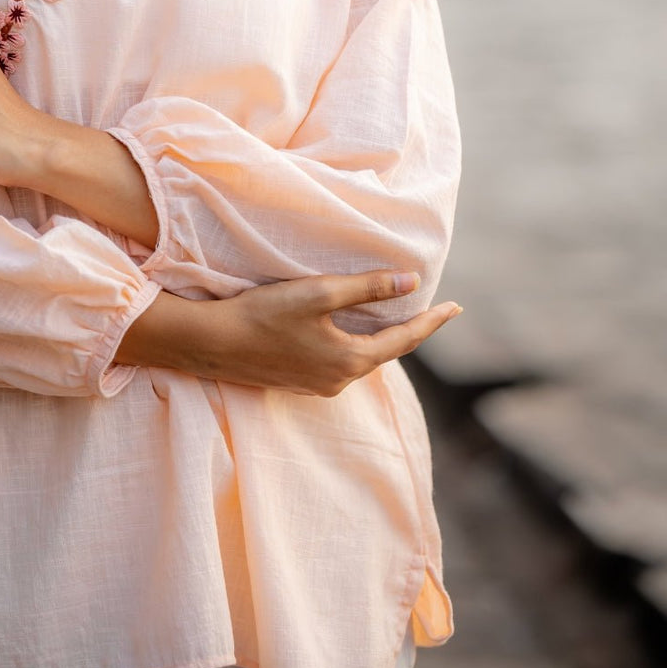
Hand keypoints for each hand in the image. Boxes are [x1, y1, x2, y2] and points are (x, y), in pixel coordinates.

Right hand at [116, 271, 461, 395]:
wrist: (212, 344)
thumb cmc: (264, 315)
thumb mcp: (318, 294)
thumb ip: (365, 288)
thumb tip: (409, 282)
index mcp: (350, 360)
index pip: (405, 340)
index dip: (431, 322)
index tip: (457, 307)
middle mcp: (339, 380)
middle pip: (384, 352)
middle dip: (408, 331)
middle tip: (429, 311)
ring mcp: (317, 384)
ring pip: (359, 358)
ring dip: (377, 338)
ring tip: (392, 317)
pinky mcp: (296, 380)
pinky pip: (337, 361)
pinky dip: (351, 344)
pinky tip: (346, 331)